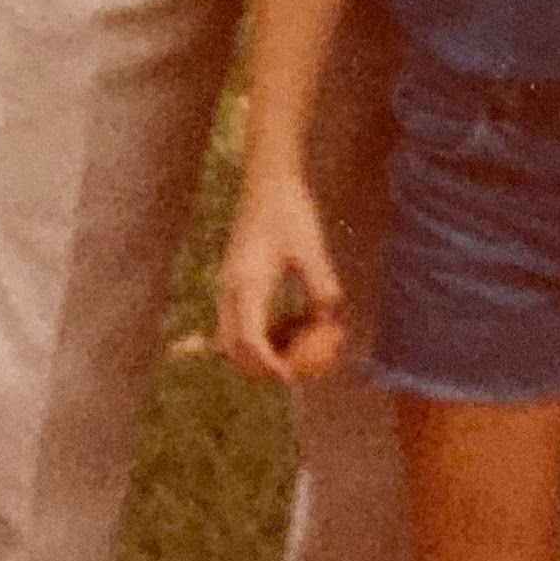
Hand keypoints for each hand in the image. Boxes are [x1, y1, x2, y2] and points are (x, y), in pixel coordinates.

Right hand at [216, 175, 346, 383]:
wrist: (267, 182)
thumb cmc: (291, 212)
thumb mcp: (311, 249)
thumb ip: (321, 287)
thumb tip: (331, 324)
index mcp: (247, 285)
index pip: (251, 342)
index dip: (270, 366)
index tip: (292, 378)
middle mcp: (230, 290)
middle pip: (234, 347)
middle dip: (260, 367)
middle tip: (295, 373)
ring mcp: (227, 285)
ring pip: (232, 336)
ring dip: (258, 351)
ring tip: (296, 348)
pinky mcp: (233, 280)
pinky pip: (238, 320)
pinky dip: (257, 333)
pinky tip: (289, 326)